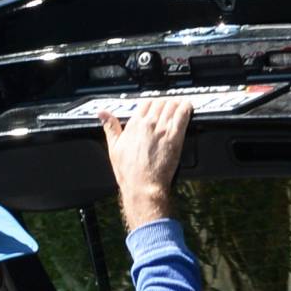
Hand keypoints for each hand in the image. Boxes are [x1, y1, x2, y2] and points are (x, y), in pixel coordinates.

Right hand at [98, 95, 192, 231]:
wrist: (142, 187)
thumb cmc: (129, 173)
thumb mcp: (113, 149)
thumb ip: (110, 128)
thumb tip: (102, 114)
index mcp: (133, 125)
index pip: (146, 103)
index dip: (152, 104)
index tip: (155, 108)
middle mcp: (148, 124)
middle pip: (160, 102)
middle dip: (165, 103)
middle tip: (168, 109)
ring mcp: (162, 128)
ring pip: (172, 105)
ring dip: (176, 104)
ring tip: (179, 107)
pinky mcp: (175, 135)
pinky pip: (183, 113)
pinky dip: (186, 107)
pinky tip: (187, 108)